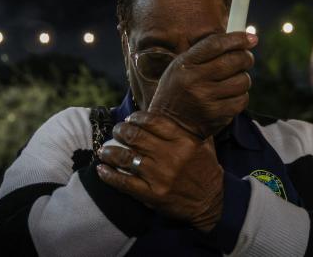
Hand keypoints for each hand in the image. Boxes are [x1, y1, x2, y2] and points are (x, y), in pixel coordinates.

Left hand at [97, 111, 223, 231]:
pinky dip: (109, 175)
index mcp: (184, 141)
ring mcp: (161, 176)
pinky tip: (101, 169)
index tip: (131, 118)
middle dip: (120, 131)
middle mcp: (171, 156)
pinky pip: (124, 183)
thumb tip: (174, 110)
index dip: (137, 117)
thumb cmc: (206, 170)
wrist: (210, 203)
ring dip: (110, 152)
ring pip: (126, 158)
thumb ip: (190, 128)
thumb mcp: (204, 145)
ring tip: (104, 150)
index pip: (153, 121)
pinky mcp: (153, 195)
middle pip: (136, 136)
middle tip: (116, 131)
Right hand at [149, 32, 256, 137]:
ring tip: (234, 79)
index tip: (251, 37)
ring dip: (243, 77)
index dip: (237, 39)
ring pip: (242, 80)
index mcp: (185, 65)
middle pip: (234, 61)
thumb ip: (204, 51)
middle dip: (246, 57)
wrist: (170, 126)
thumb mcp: (181, 66)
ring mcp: (207, 100)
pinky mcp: (218, 116)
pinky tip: (230, 95)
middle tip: (245, 58)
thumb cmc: (178, 90)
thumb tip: (242, 39)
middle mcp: (195, 81)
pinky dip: (240, 95)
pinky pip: (242, 99)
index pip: (216, 44)